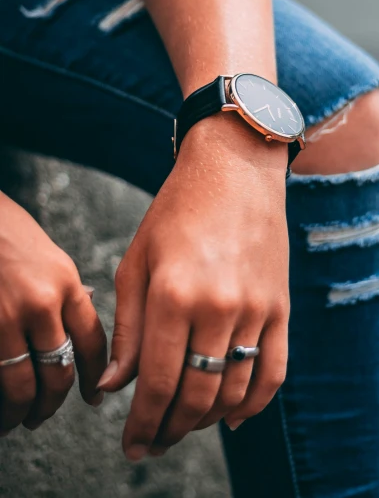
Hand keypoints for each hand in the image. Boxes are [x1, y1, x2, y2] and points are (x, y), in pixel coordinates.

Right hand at [0, 194, 106, 434]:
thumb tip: (76, 336)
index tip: (93, 397)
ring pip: (23, 385)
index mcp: (66, 284)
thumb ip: (66, 297)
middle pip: (59, 373)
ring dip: (20, 412)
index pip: (92, 344)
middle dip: (52, 405)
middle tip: (42, 416)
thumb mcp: (51, 259)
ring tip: (15, 420)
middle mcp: (41, 304)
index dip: (94, 378)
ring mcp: (5, 318)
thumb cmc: (8, 234)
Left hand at [98, 113, 289, 459]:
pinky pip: (274, 371)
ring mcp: (257, 308)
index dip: (142, 424)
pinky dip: (255, 404)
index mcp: (174, 294)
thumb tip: (113, 387)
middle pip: (196, 396)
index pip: (157, 384)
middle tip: (155, 441)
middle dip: (171, 429)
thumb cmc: (177, 211)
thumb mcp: (137, 261)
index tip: (132, 446)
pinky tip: (233, 417)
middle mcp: (218, 307)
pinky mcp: (281, 306)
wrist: (236, 169)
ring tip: (185, 425)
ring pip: (234, 391)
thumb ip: (128, 329)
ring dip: (207, 420)